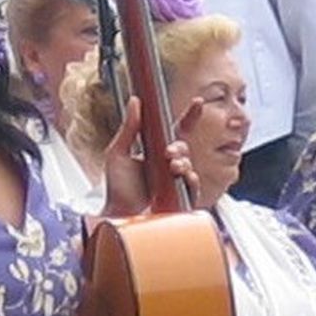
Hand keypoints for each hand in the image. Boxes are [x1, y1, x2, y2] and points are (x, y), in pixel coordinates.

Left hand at [100, 96, 199, 216]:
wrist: (118, 213)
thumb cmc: (117, 187)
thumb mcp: (118, 153)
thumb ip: (129, 128)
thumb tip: (135, 101)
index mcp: (155, 151)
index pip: (176, 130)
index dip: (189, 116)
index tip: (198, 102)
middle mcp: (167, 164)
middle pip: (183, 147)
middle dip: (179, 147)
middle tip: (168, 153)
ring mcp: (174, 180)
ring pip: (189, 164)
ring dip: (183, 163)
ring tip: (172, 166)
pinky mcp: (179, 197)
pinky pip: (193, 186)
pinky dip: (191, 180)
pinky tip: (184, 177)